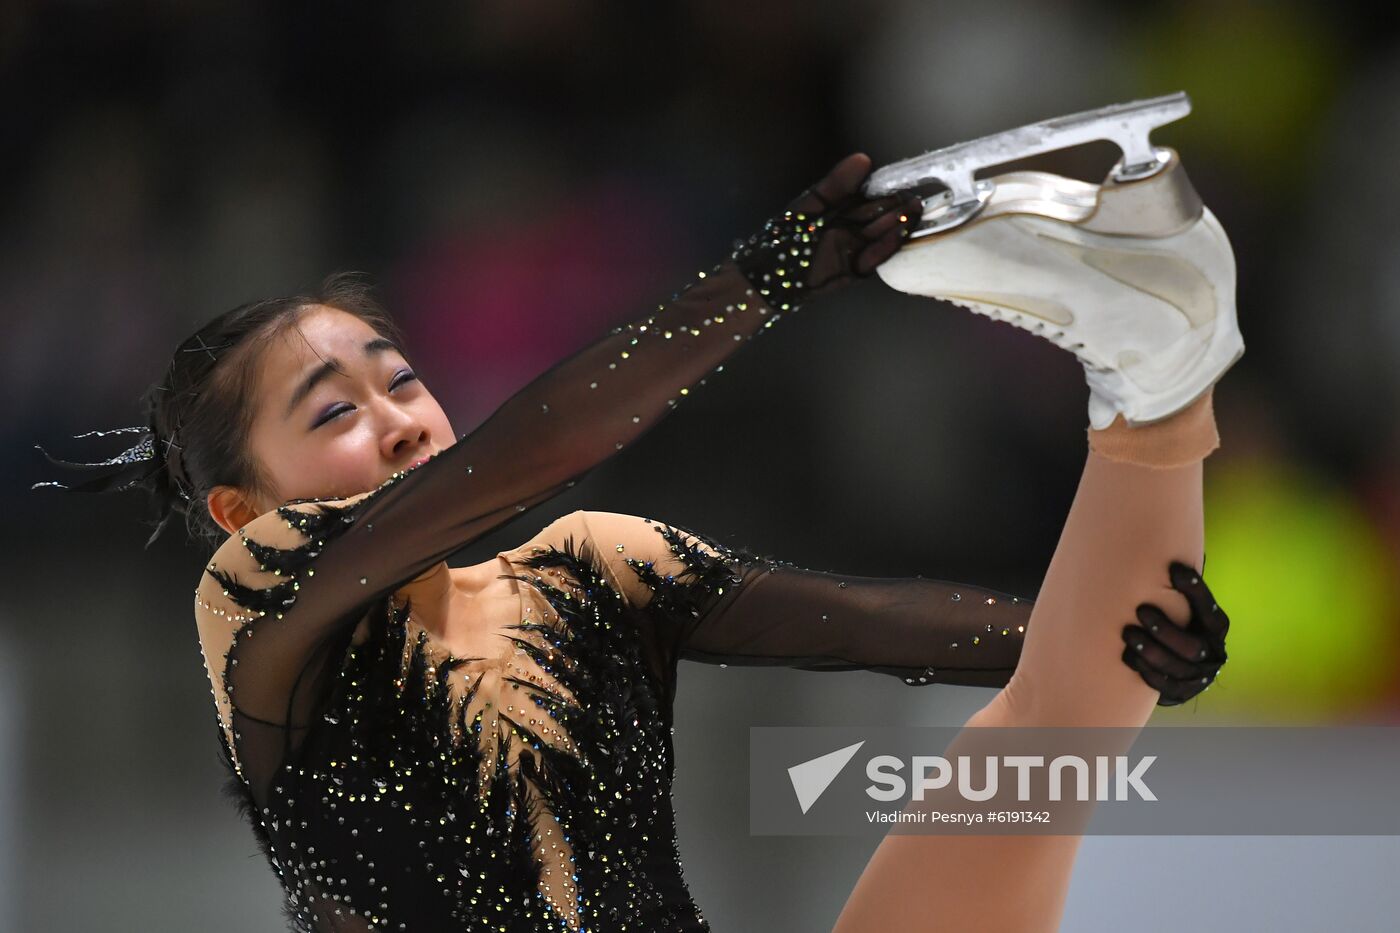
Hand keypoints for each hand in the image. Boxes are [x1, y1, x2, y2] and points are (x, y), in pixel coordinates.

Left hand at [731, 152, 923, 308]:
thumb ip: (836, 185)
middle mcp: (847, 229)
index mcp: (837, 210)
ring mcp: (851, 251)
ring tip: (917, 211)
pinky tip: (900, 234)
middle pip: (877, 216)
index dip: (887, 190)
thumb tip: (864, 158)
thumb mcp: (808, 207)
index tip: (905, 181)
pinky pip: (874, 259)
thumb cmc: (782, 239)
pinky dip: (886, 247)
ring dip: (898, 225)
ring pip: (880, 235)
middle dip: (897, 207)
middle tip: (917, 196)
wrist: (765, 278)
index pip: (867, 197)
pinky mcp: (852, 271)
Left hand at [1120, 560, 1229, 706]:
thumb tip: (1169, 535)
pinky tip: (1126, 656)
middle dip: (1166, 629)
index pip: (1208, 610)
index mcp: (1215, 626)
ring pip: (1177, 669)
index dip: (1194, 591)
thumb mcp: (1178, 599)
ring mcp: (1199, 676)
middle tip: (1140, 610)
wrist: (1171, 661)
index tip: (1174, 570)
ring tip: (1127, 634)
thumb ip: (1177, 579)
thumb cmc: (1171, 617)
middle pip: (1192, 646)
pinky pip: (1164, 687)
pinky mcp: (1182, 693)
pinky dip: (1145, 671)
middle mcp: (1213, 652)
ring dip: (1151, 652)